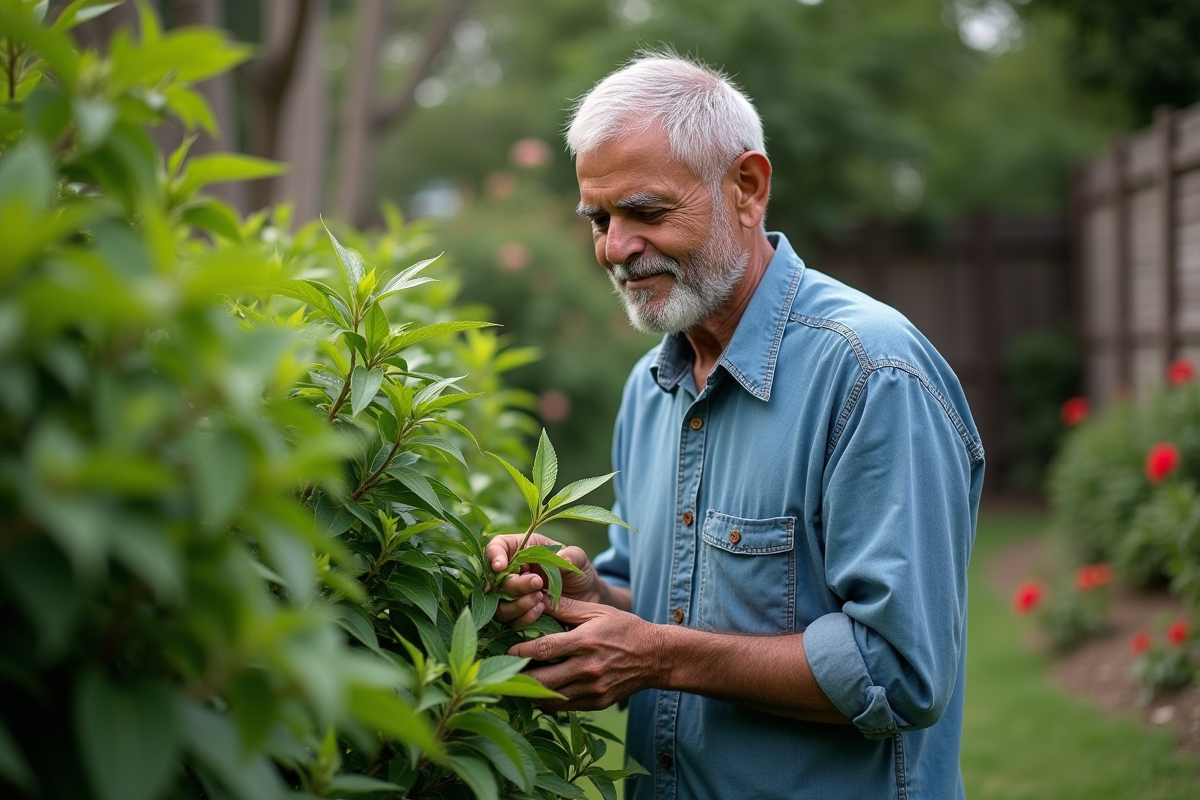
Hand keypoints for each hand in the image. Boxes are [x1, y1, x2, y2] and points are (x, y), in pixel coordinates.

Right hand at [486, 533, 602, 627]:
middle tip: (537, 583)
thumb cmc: (578, 570)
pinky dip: (523, 617)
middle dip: (515, 584)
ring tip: (540, 599)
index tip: (501, 567)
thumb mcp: (578, 559)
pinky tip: (540, 611)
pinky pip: (510, 621)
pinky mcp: (518, 615)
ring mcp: (512, 595)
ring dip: (517, 604)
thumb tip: (562, 558)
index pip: (496, 547)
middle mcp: (512, 572)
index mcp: (521, 549)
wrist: (586, 596)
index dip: (494, 556)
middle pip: (496, 580)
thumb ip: (571, 556)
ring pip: (499, 604)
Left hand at [507, 597, 666, 710]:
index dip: (519, 651)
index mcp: (585, 642)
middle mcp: (587, 668)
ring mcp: (592, 689)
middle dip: (518, 676)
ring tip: (517, 682)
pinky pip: (563, 708)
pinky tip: (539, 691)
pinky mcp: (597, 703)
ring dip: (530, 691)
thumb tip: (537, 598)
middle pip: (541, 680)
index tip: (506, 649)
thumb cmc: (624, 628)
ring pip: (550, 698)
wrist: (655, 656)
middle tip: (504, 670)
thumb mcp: (598, 611)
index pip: (544, 650)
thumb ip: (566, 607)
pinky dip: (548, 701)